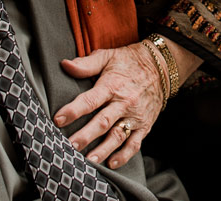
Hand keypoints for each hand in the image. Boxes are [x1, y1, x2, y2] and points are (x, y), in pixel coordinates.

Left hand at [54, 43, 164, 170]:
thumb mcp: (108, 57)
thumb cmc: (129, 62)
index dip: (74, 110)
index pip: (91, 100)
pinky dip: (124, 155)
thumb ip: (86, 64)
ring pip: (118, 135)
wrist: (162, 66)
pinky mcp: (144, 125)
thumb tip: (64, 65)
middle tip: (69, 146)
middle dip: (85, 135)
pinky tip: (111, 163)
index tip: (58, 119)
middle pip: (103, 122)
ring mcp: (135, 116)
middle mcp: (124, 102)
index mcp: (112, 85)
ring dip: (103, 150)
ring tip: (88, 161)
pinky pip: (135, 143)